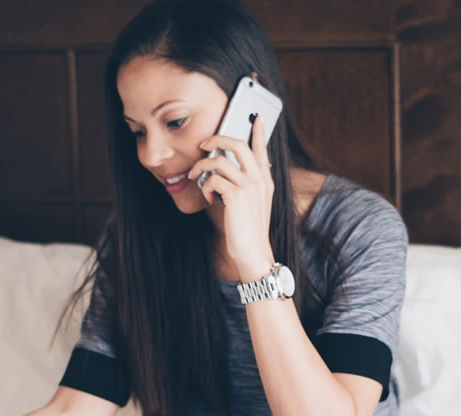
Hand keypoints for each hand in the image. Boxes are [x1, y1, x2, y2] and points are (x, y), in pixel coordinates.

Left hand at [188, 114, 274, 274]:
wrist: (253, 252)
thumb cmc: (248, 230)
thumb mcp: (252, 204)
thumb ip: (244, 185)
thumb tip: (221, 171)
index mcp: (265, 180)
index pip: (263, 149)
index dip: (259, 131)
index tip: (257, 117)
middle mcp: (260, 180)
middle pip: (238, 144)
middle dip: (217, 139)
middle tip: (204, 144)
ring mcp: (249, 186)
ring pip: (220, 161)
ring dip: (202, 166)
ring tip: (195, 176)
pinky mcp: (237, 196)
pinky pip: (214, 180)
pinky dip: (205, 186)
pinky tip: (208, 197)